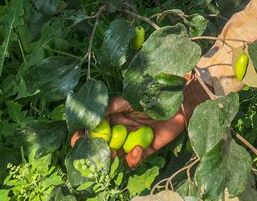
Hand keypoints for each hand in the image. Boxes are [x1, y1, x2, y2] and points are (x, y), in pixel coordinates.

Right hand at [70, 78, 209, 167]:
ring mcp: (132, 141)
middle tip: (95, 153)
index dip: (83, 135)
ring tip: (114, 154)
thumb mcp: (129, 98)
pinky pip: (134, 160)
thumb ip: (110, 106)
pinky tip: (135, 150)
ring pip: (116, 156)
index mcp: (113, 117)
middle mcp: (120, 130)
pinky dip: (132, 159)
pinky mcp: (146, 150)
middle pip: (102, 146)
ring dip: (112, 158)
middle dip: (95, 152)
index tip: (76, 139)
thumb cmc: (153, 95)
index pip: (94, 128)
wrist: (179, 101)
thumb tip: (91, 117)